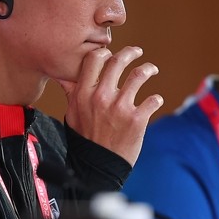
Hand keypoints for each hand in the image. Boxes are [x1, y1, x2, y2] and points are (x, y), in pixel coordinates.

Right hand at [56, 46, 162, 164]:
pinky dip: (156, 99)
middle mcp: (101, 97)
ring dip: (148, 69)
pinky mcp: (137, 120)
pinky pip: (153, 100)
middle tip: (136, 52)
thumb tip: (62, 74)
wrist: (97, 166)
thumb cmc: (84, 138)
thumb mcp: (71, 113)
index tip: (111, 54)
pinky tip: (155, 100)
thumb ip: (71, 91)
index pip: (94, 59)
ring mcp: (120, 108)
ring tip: (151, 69)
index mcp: (84, 93)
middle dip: (130, 52)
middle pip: (118, 61)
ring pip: (139, 75)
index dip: (105, 52)